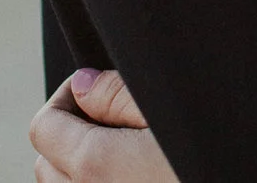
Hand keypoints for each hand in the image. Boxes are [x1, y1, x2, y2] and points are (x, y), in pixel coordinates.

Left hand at [30, 69, 177, 182]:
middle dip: (69, 134)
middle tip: (113, 119)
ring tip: (124, 151)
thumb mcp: (171, 112)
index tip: (94, 87)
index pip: (43, 125)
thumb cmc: (212, 161)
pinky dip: (94, 182)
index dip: (66, 96)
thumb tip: (84, 83)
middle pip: (46, 161)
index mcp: (95, 163)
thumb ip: (118, 95)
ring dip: (79, 165)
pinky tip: (132, 174)